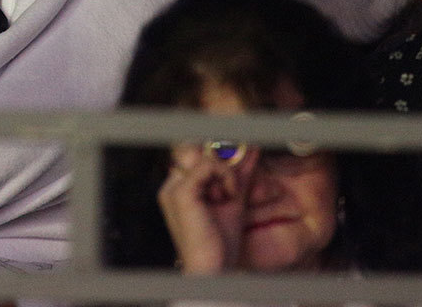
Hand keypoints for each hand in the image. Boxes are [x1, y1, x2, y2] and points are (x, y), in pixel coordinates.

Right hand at [157, 144, 258, 273]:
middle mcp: (171, 186)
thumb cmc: (220, 244)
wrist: (213, 270)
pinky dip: (225, 176)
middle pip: (199, 152)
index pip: (198, 157)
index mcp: (178, 190)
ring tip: (228, 197)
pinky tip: (228, 197)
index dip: (220, 162)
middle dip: (221, 167)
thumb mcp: (233, 202)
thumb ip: (238, 176)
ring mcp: (173, 188)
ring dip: (226, 174)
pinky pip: (208, 165)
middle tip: (230, 190)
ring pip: (205, 157)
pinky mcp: (181, 193)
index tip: (238, 171)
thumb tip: (251, 150)